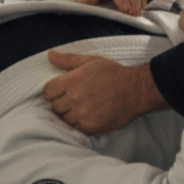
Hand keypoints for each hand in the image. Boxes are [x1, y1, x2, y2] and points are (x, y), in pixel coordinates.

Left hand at [43, 54, 164, 134]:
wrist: (136, 90)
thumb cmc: (113, 73)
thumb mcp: (91, 61)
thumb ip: (68, 59)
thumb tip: (50, 54)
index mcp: (73, 80)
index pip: (47, 91)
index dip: (53, 91)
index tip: (62, 90)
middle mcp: (75, 98)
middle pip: (54, 106)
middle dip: (62, 102)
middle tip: (75, 98)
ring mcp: (82, 114)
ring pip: (63, 119)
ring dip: (69, 114)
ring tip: (83, 106)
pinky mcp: (90, 127)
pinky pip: (74, 128)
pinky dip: (78, 123)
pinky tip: (88, 115)